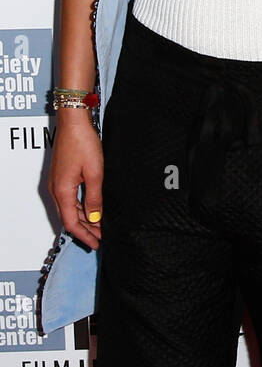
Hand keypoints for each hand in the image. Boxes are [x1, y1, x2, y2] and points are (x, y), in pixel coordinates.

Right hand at [47, 110, 103, 248]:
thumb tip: (95, 217)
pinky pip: (69, 199)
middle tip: (101, 239)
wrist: (73, 122)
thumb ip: (94, 197)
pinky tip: (91, 209)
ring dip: (83, 219)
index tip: (96, 244)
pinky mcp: (61, 176)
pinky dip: (80, 208)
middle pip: (69, 218)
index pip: (71, 223)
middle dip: (85, 230)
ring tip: (99, 227)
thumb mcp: (95, 173)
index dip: (85, 236)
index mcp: (62, 191)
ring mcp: (57, 183)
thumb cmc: (83, 143)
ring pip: (69, 209)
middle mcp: (56, 190)